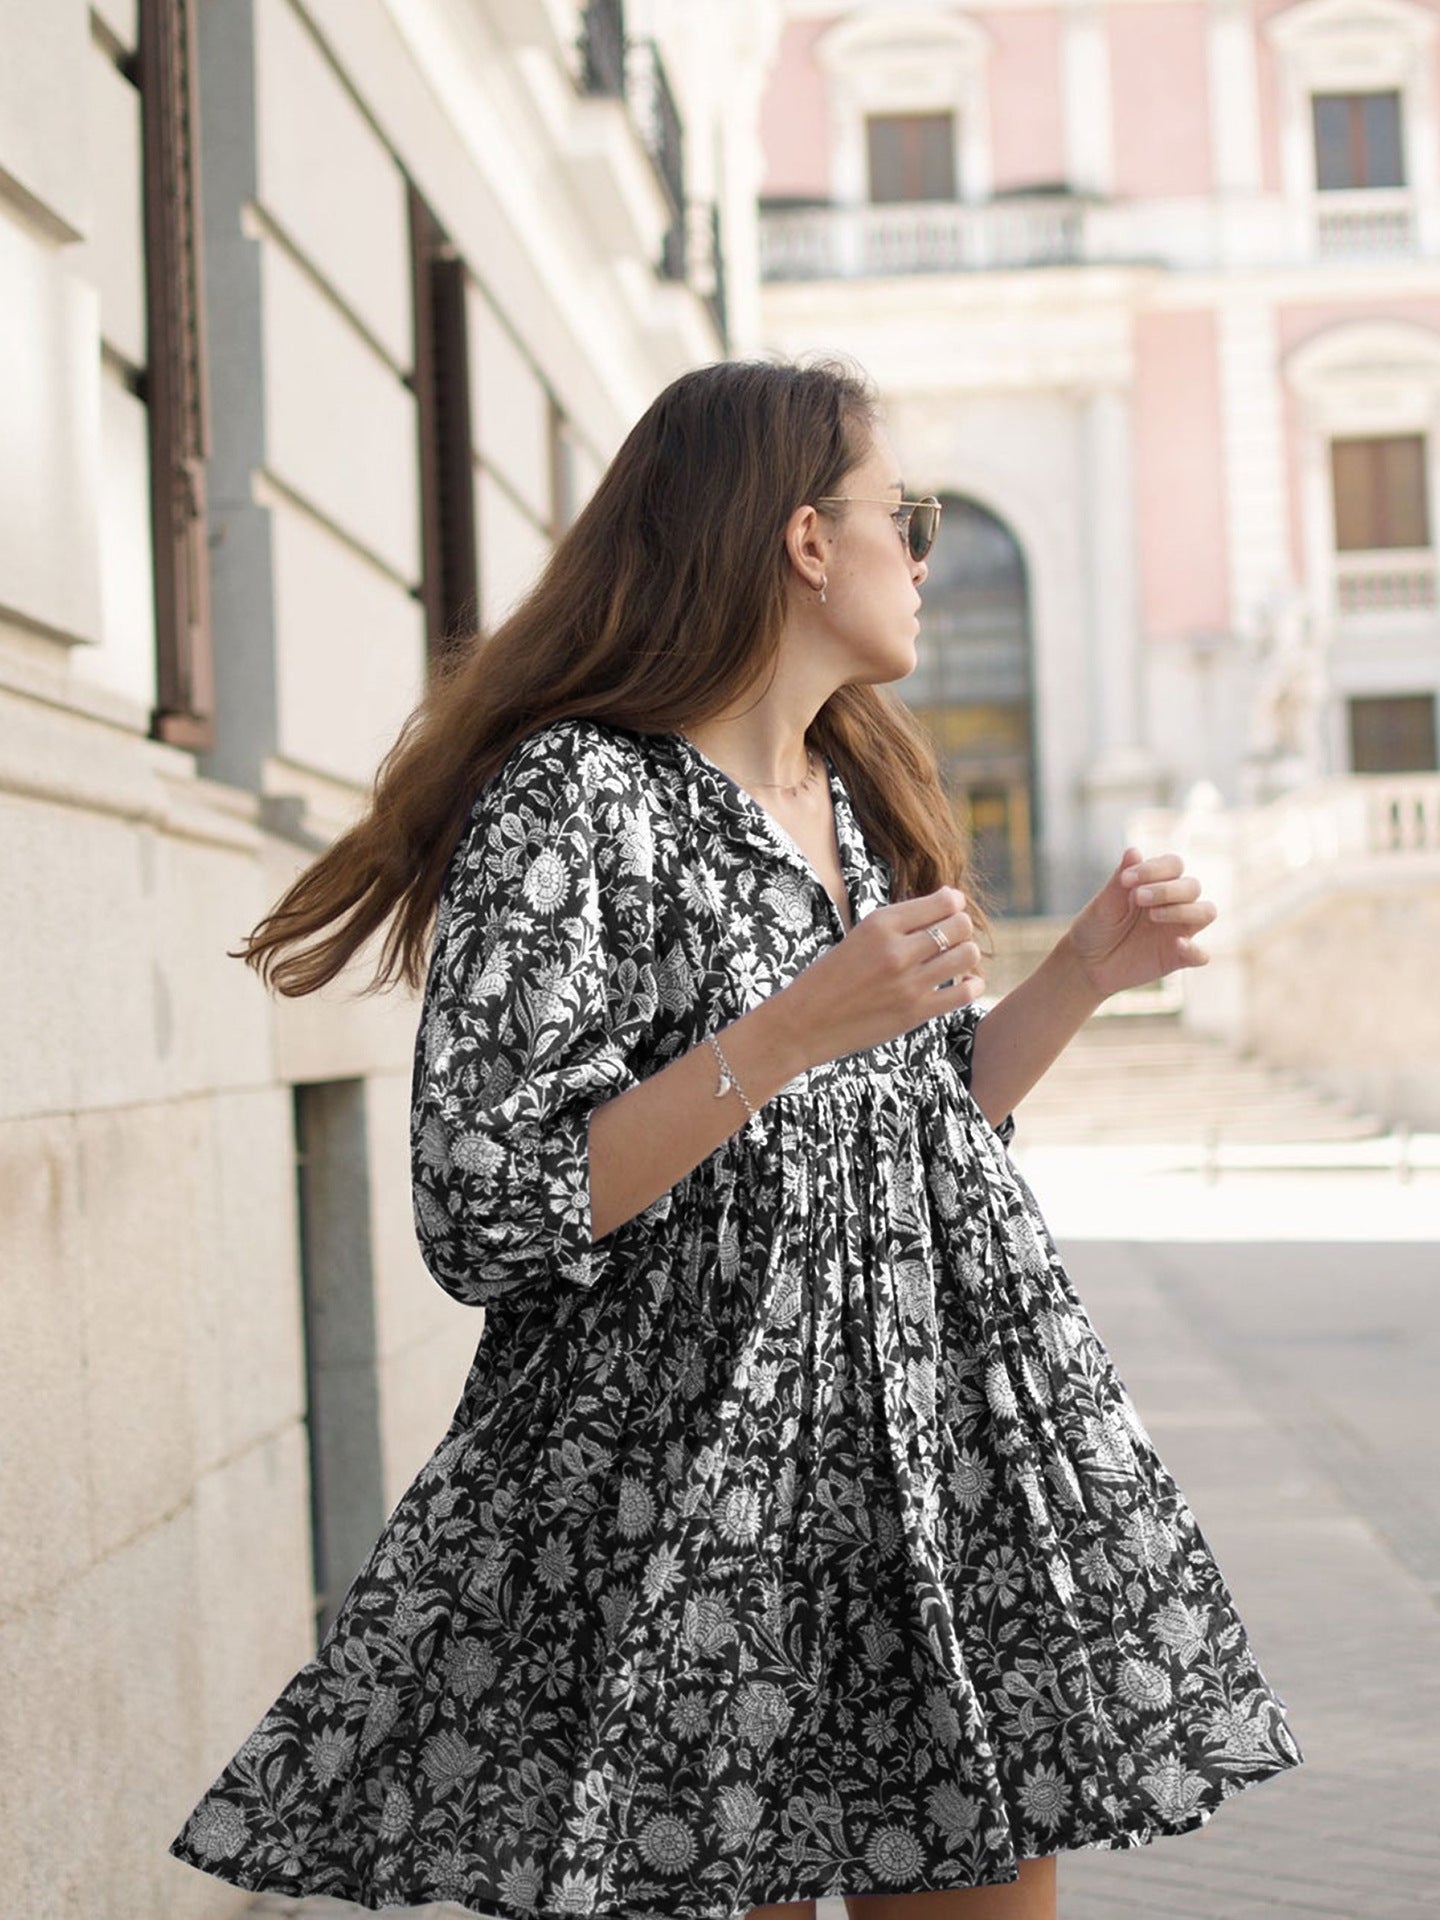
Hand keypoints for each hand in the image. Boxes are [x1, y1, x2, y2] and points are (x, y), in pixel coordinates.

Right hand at [779, 887, 985, 1068]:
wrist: (802, 1024)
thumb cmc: (829, 977)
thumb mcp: (859, 937)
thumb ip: (899, 923)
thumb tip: (948, 902)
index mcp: (879, 924)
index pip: (943, 902)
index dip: (954, 903)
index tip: (950, 908)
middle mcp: (896, 950)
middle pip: (959, 925)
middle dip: (961, 927)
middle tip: (952, 936)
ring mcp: (908, 983)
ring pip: (967, 955)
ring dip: (967, 954)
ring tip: (956, 960)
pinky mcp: (915, 1013)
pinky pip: (964, 993)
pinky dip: (972, 986)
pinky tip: (964, 984)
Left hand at [1064, 847, 1216, 1000]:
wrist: (1086, 964)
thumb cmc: (1096, 927)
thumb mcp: (1103, 903)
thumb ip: (1119, 880)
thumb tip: (1134, 851)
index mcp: (1156, 884)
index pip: (1173, 865)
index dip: (1155, 868)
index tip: (1126, 879)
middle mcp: (1173, 904)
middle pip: (1192, 886)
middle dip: (1167, 889)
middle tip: (1138, 898)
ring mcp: (1178, 931)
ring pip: (1206, 912)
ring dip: (1184, 910)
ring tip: (1153, 915)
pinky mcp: (1177, 958)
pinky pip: (1201, 955)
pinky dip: (1195, 950)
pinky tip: (1178, 944)